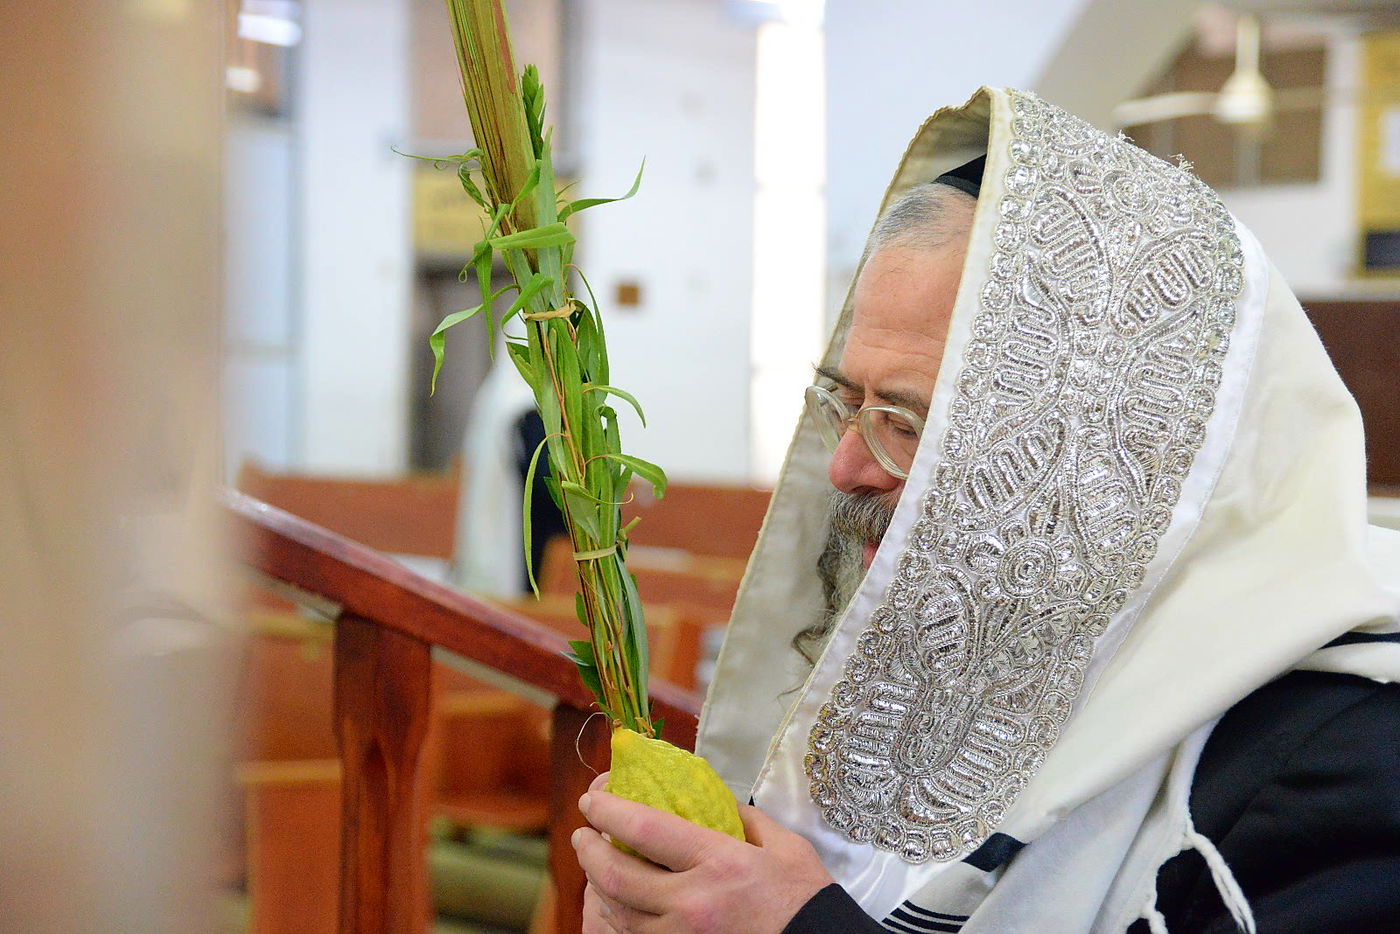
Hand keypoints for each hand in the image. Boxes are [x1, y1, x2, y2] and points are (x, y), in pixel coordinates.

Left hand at [572, 772, 833, 932]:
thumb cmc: (804, 897)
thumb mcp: (782, 845)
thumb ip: (742, 817)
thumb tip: (708, 796)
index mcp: (719, 862)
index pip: (646, 829)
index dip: (609, 811)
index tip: (592, 799)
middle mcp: (693, 903)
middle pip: (617, 877)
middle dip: (589, 852)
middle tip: (582, 833)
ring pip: (620, 914)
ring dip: (598, 886)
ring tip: (595, 863)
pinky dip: (620, 918)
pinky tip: (619, 901)